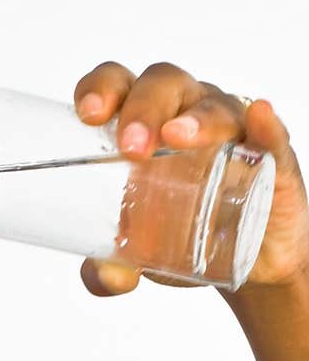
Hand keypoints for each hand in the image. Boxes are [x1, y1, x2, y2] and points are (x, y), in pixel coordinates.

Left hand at [72, 60, 308, 295]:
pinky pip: (271, 133)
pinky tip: (258, 118)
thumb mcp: (137, 256)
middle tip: (132, 146)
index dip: (102, 89)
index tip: (90, 115)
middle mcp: (185, 113)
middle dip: (143, 108)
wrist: (245, 262)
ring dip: (196, 118)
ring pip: (214, 106)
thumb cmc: (181, 235)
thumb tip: (105, 276)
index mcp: (143, 124)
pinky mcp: (271, 155)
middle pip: (163, 85)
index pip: (119, 86)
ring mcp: (230, 129)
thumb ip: (108, 270)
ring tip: (178, 137)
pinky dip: (265, 124)